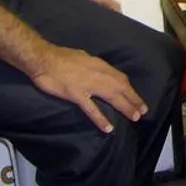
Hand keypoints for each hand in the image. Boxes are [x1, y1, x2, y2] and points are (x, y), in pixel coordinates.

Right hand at [30, 46, 146, 132]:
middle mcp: (97, 74)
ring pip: (111, 97)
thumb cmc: (60, 57)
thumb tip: (99, 72)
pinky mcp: (76, 94)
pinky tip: (108, 128)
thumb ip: (92, 67)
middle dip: (133, 99)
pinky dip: (101, 119)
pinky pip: (91, 109)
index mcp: (99, 65)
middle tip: (142, 111)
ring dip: (124, 107)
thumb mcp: (83, 57)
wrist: (43, 58)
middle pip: (120, 88)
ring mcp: (87, 85)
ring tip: (134, 117)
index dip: (130, 89)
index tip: (137, 98)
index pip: (119, 78)